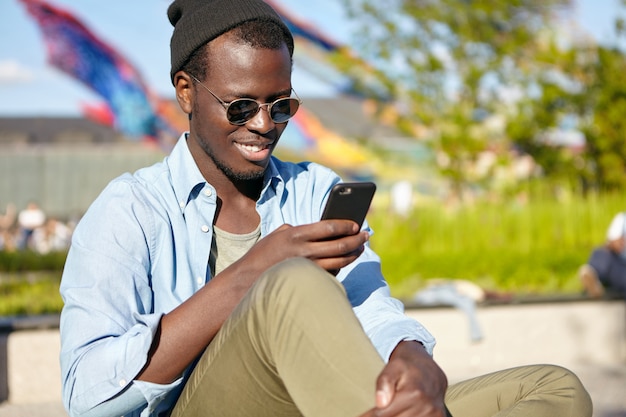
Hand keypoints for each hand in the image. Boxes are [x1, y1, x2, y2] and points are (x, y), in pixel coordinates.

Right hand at [239, 220, 368, 274]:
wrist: (247, 280)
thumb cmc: (263, 254)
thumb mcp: (277, 235)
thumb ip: (298, 230)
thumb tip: (321, 230)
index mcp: (296, 234)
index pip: (329, 227)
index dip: (346, 225)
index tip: (356, 224)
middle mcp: (303, 251)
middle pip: (339, 245)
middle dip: (356, 240)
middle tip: (365, 236)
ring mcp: (307, 268)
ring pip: (339, 261)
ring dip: (352, 254)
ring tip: (359, 248)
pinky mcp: (307, 281)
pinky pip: (330, 273)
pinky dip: (340, 266)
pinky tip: (344, 261)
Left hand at [362, 341, 447, 416]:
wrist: (430, 367)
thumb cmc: (408, 366)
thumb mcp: (393, 366)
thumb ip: (384, 382)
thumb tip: (380, 402)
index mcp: (413, 393)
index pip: (383, 415)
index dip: (369, 416)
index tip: (360, 416)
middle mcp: (426, 406)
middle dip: (383, 415)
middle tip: (376, 410)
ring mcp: (434, 414)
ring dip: (395, 416)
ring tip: (392, 408)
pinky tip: (402, 411)